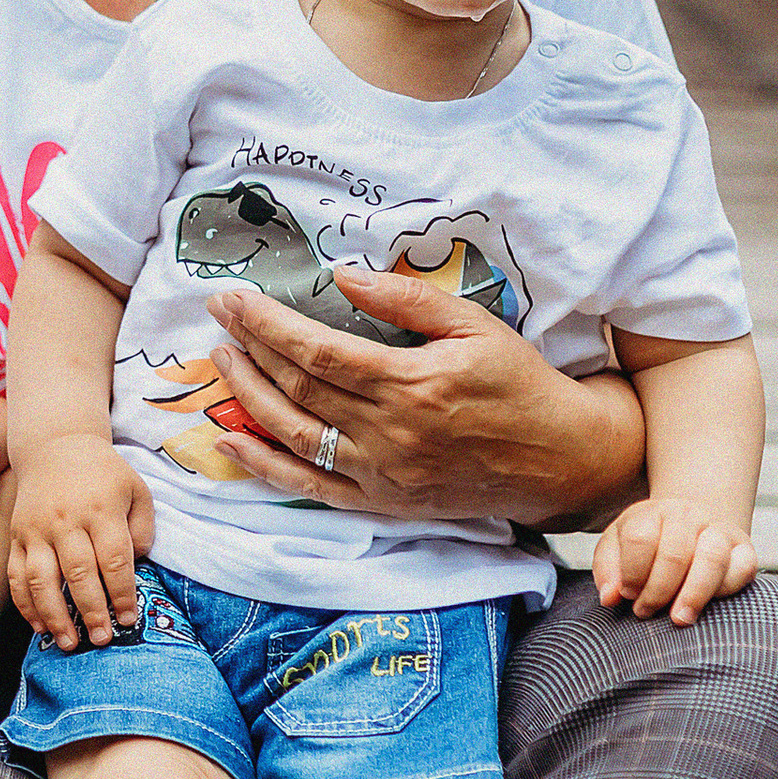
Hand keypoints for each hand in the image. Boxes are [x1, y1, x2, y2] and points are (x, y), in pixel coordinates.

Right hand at [8, 434, 150, 649]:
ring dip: (55, 616)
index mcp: (100, 508)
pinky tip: (38, 626)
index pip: (114, 559)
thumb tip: (137, 566)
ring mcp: (36, 529)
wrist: (55, 446)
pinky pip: (16, 575)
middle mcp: (66, 520)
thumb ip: (142, 528)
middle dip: (91, 611)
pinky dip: (25, 604)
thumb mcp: (135, 489)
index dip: (122, 593)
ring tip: (69, 642)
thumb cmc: (103, 473)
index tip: (129, 618)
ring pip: (42, 579)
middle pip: (78, 573)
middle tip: (102, 639)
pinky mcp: (16, 535)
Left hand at [202, 269, 643, 526]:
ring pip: (295, 435)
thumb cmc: (521, 383)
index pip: (318, 351)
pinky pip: (311, 487)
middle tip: (217, 315)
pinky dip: (266, 467)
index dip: (267, 324)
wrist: (560, 459)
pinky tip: (232, 443)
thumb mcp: (475, 326)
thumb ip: (408, 300)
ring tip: (222, 362)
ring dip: (248, 397)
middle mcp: (389, 433)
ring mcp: (382, 474)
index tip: (234, 299)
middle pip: (298, 387)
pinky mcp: (383, 503)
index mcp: (411, 385)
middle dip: (249, 347)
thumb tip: (345, 275)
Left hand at [593, 495, 758, 624]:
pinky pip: (742, 569)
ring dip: (693, 594)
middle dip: (658, 591)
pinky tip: (708, 604)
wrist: (691, 523)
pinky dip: (726, 589)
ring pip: (712, 559)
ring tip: (678, 618)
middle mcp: (688, 516)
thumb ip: (608, 570)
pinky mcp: (745, 549)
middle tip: (646, 612)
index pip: (640, 539)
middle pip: (675, 554)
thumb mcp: (617, 547)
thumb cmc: (648, 543)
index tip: (628, 595)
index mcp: (652, 512)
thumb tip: (610, 598)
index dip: (631, 572)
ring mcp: (719, 530)